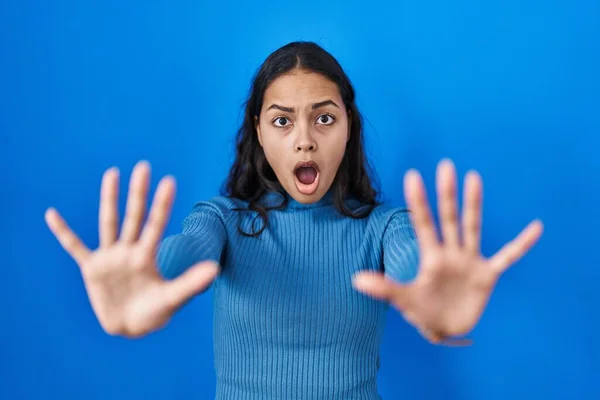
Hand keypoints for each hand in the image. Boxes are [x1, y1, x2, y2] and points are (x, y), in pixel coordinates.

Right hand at [45, 160, 219, 337]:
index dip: (162, 204)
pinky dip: (63, 232)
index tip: (169, 181)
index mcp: (147, 255)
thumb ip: (191, 283)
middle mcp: (129, 250)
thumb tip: (215, 269)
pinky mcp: (92, 268)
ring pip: (109, 223)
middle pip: (134, 216)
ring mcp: (110, 257)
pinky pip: (75, 247)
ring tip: (112, 173)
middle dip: (138, 193)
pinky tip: (52, 214)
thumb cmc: (154, 312)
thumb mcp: (172, 298)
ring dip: (109, 199)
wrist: (130, 327)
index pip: (156, 224)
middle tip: (144, 166)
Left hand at [352, 159, 542, 344]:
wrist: (445, 328)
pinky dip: (521, 245)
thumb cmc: (423, 311)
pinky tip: (536, 227)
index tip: (412, 175)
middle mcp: (451, 252)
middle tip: (446, 165)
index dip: (419, 202)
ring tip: (474, 177)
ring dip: (474, 205)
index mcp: (431, 256)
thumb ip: (384, 288)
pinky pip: (508, 256)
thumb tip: (356, 279)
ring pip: (472, 227)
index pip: (423, 223)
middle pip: (449, 218)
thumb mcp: (404, 299)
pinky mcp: (487, 274)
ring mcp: (470, 261)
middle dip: (448, 194)